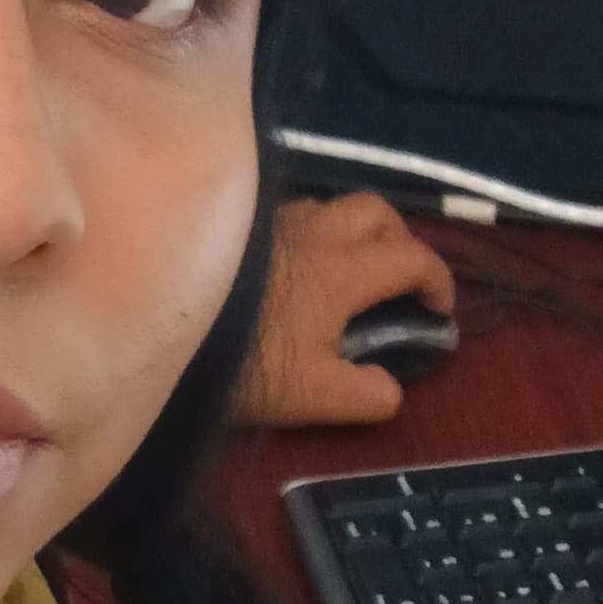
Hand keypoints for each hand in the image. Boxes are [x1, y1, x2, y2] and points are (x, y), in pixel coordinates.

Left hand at [235, 192, 456, 428]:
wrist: (163, 332)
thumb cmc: (247, 365)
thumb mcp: (315, 397)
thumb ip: (366, 394)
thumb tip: (393, 389)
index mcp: (342, 272)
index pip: (412, 259)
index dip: (438, 280)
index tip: (440, 310)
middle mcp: (315, 234)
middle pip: (378, 211)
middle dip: (402, 239)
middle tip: (400, 278)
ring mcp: (275, 225)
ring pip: (333, 206)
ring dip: (357, 230)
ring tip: (352, 268)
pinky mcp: (241, 232)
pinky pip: (294, 215)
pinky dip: (315, 232)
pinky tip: (298, 266)